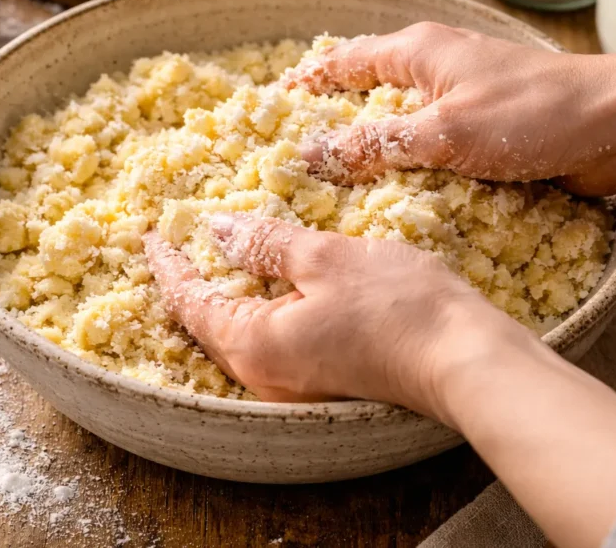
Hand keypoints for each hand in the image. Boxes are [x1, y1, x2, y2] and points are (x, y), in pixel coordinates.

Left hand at [143, 212, 527, 415]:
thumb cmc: (397, 307)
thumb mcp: (325, 258)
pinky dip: (257, 309)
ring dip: (225, 296)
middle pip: (207, 326)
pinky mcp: (319, 379)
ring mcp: (292, 384)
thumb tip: (220, 231)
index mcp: (253, 345)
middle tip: (177, 244)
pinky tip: (268, 285)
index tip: (153, 235)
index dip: (170, 265)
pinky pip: (269, 342)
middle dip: (191, 283)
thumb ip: (266, 244)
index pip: (191, 302)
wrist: (462, 359)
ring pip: (238, 335)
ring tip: (217, 259)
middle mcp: (263, 376)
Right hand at [287, 22, 615, 195]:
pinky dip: (410, 172)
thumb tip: (312, 154)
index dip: (308, 81)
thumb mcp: (443, 132)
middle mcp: (436, 72)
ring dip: (373, 153)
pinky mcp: (485, 136)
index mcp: (420, 52)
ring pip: (401, 127)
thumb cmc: (530, 116)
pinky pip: (432, 152)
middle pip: (370, 92)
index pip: (346, 61)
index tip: (274, 106)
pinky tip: (395, 204)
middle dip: (334, 121)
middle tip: (296, 159)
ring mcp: (462, 103)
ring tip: (335, 191)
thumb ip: (377, 144)